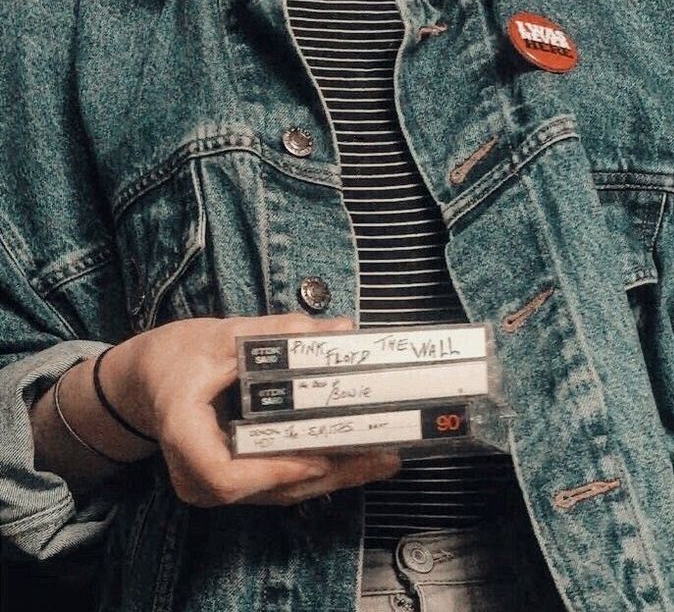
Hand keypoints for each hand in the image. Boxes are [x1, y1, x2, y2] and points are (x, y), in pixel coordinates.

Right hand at [101, 314, 400, 506]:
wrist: (141, 384)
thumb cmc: (172, 358)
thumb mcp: (218, 335)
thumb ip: (277, 333)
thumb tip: (339, 330)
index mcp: (182, 432)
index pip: (225, 473)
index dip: (275, 470)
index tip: (318, 456)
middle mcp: (195, 474)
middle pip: (267, 488)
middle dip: (329, 473)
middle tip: (382, 455)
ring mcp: (211, 486)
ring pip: (278, 492)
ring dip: (333, 477)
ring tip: (381, 458)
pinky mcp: (230, 484)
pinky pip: (276, 485)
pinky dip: (316, 472)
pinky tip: (353, 460)